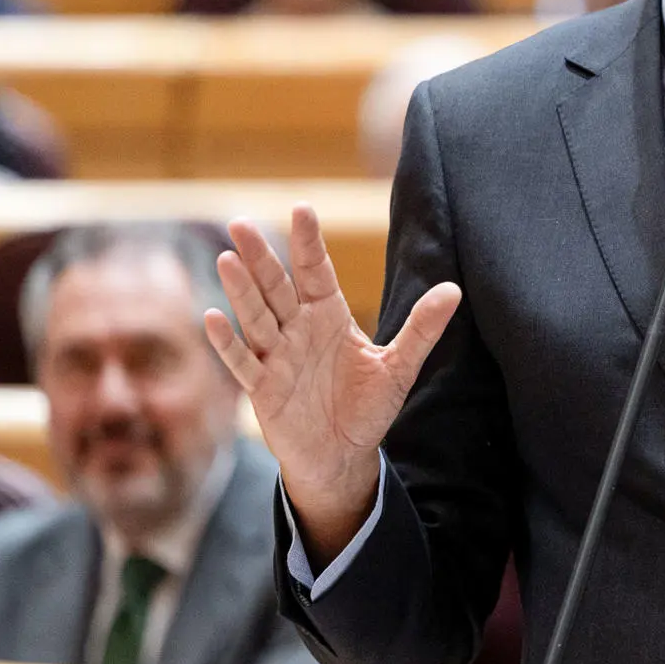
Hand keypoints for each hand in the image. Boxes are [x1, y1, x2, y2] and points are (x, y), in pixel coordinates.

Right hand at [204, 204, 461, 556]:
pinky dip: (227, 342)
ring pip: (255, 317)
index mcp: (330, 316)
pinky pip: (242, 362)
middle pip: (277, 287)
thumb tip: (454, 291)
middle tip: (241, 222)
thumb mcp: (399, 367)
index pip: (315, 271)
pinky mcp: (262, 388)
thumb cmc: (368, 407)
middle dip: (261, 257)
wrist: (344, 455)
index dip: (308, 242)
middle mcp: (299, 329)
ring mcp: (276, 357)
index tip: (302, 208)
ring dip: (241, 290)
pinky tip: (211, 317)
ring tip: (228, 259)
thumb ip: (421, 328)